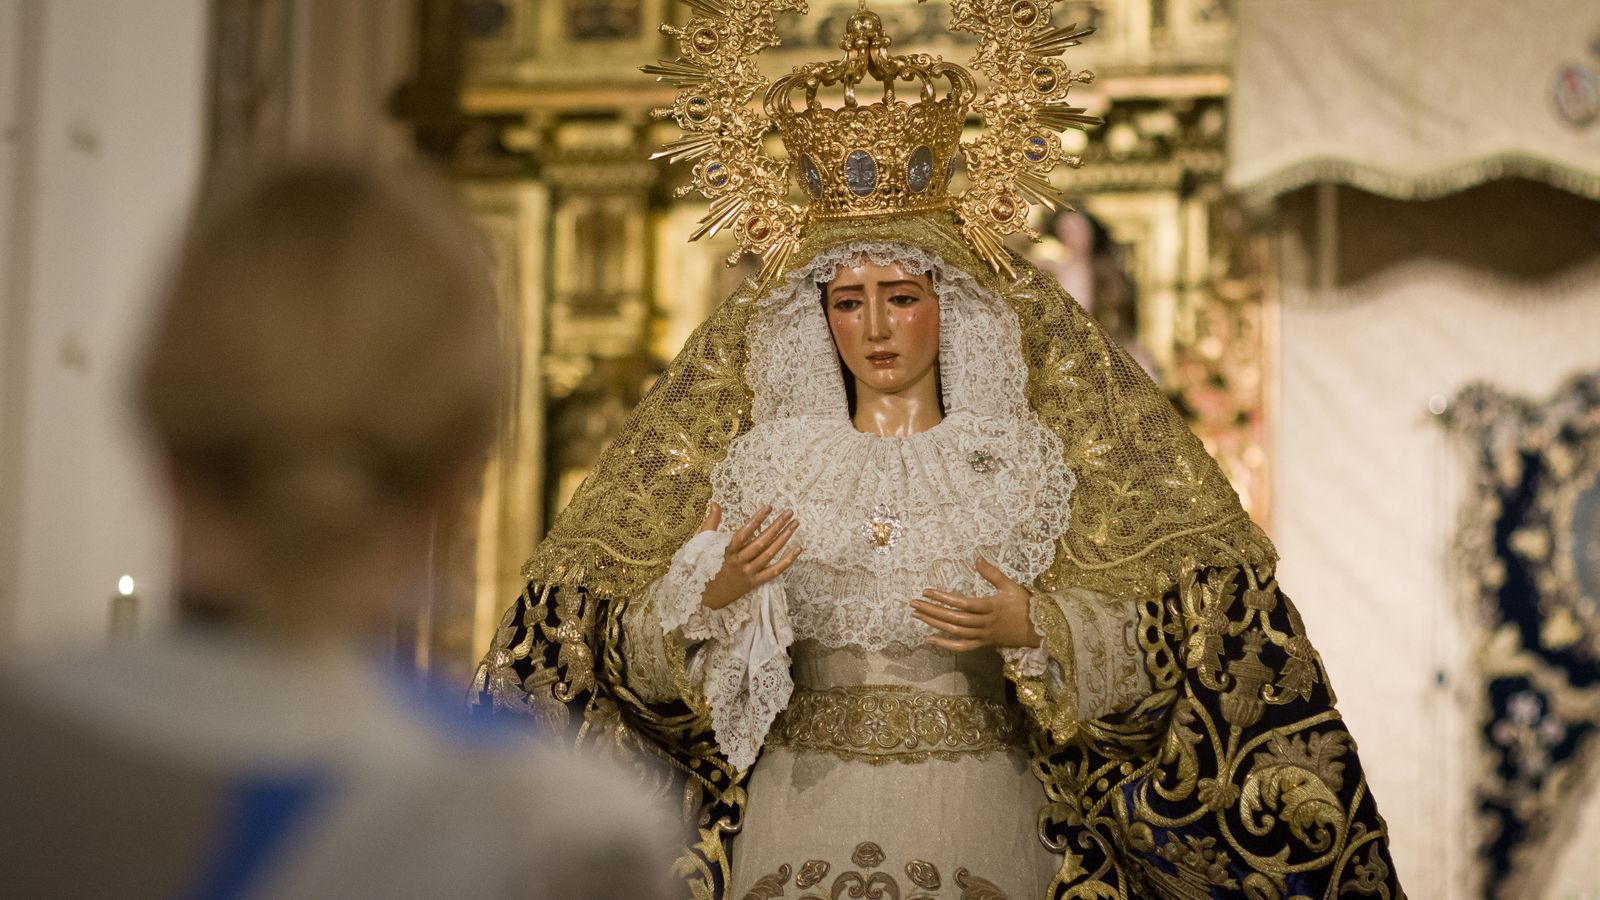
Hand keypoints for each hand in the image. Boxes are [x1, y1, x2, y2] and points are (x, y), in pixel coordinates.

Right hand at [697, 502, 801, 610]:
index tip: (769, 507)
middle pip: (761, 542)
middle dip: (777, 526)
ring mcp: (748, 573)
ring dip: (784, 538)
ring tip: (795, 524)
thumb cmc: (707, 566)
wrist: (709, 596)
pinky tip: (798, 548)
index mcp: (727, 551)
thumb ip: (712, 522)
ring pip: (769, 554)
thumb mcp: (704, 543)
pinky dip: (787, 560)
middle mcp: (739, 562)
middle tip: (789, 512)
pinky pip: (774, 571)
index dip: (756, 520)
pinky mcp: (755, 583)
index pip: (744, 533)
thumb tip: (715, 503)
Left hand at [910, 557, 1041, 651]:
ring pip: (955, 632)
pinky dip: (945, 644)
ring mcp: (983, 635)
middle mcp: (985, 623)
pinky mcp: (983, 643)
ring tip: (917, 615)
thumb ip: (992, 573)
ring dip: (934, 624)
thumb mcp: (1010, 585)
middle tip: (914, 603)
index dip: (944, 598)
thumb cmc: (1024, 604)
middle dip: (932, 610)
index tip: (927, 591)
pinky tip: (930, 639)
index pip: (963, 603)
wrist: (1039, 629)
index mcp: (991, 607)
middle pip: (954, 618)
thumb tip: (977, 558)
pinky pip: (962, 646)